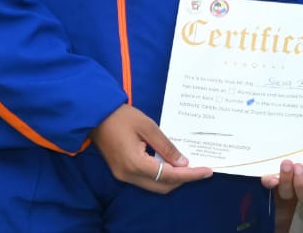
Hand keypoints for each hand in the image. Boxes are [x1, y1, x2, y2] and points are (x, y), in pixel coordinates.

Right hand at [90, 104, 211, 193]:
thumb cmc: (122, 117)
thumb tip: (183, 163)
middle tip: (199, 168)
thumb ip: (166, 146)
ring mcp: (123, 175)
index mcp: (135, 163)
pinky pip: (146, 179)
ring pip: (154, 185)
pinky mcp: (122, 171)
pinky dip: (161, 174)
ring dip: (172, 178)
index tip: (207, 171)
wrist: (95, 115)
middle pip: (162, 186)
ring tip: (189, 166)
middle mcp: (128, 175)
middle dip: (183, 179)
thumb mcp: (148, 127)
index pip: (169, 175)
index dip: (190, 175)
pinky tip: (171, 163)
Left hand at [260, 160, 302, 206]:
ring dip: (287, 180)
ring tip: (287, 164)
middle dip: (301, 183)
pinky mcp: (275, 184)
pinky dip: (270, 181)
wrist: (293, 143)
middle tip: (299, 166)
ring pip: (288, 194)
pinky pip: (271, 187)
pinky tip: (270, 178)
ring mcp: (290, 190)